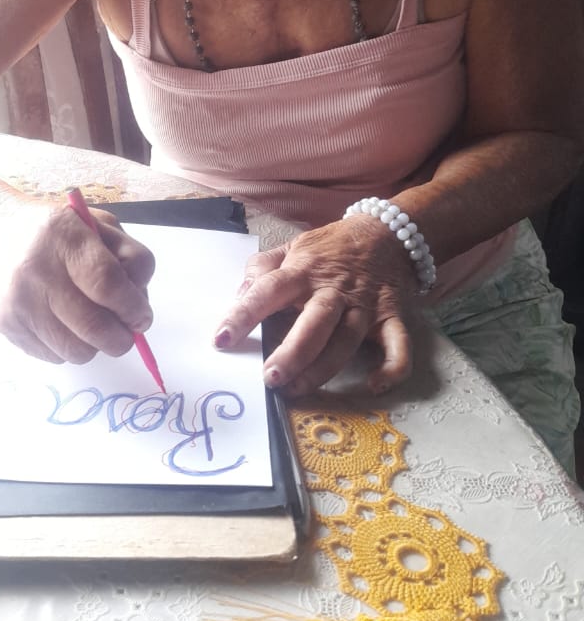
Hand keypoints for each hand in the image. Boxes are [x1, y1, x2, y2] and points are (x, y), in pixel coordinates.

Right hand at [0, 197, 155, 363]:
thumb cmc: (62, 235)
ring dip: (94, 346)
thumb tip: (140, 307)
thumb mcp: (103, 227)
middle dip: (120, 339)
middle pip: (93, 326)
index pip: (107, 284)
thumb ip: (132, 258)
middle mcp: (35, 268)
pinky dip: (68, 348)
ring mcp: (16, 300)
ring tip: (91, 324)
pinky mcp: (5, 325)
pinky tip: (62, 323)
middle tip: (125, 334)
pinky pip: (54, 357)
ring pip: (75, 351)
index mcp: (63, 234)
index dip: (132, 308)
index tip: (141, 318)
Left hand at [213, 217, 418, 396]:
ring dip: (323, 368)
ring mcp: (365, 305)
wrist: (387, 232)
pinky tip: (373, 386)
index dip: (243, 314)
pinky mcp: (392, 316)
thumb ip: (263, 267)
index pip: (268, 291)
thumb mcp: (293, 247)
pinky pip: (399, 345)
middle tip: (270, 377)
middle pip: (314, 322)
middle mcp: (333, 290)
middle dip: (293, 352)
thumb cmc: (330, 248)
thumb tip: (240, 293)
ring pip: (347, 340)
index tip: (222, 339)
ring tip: (298, 388)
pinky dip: (392, 368)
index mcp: (302, 271)